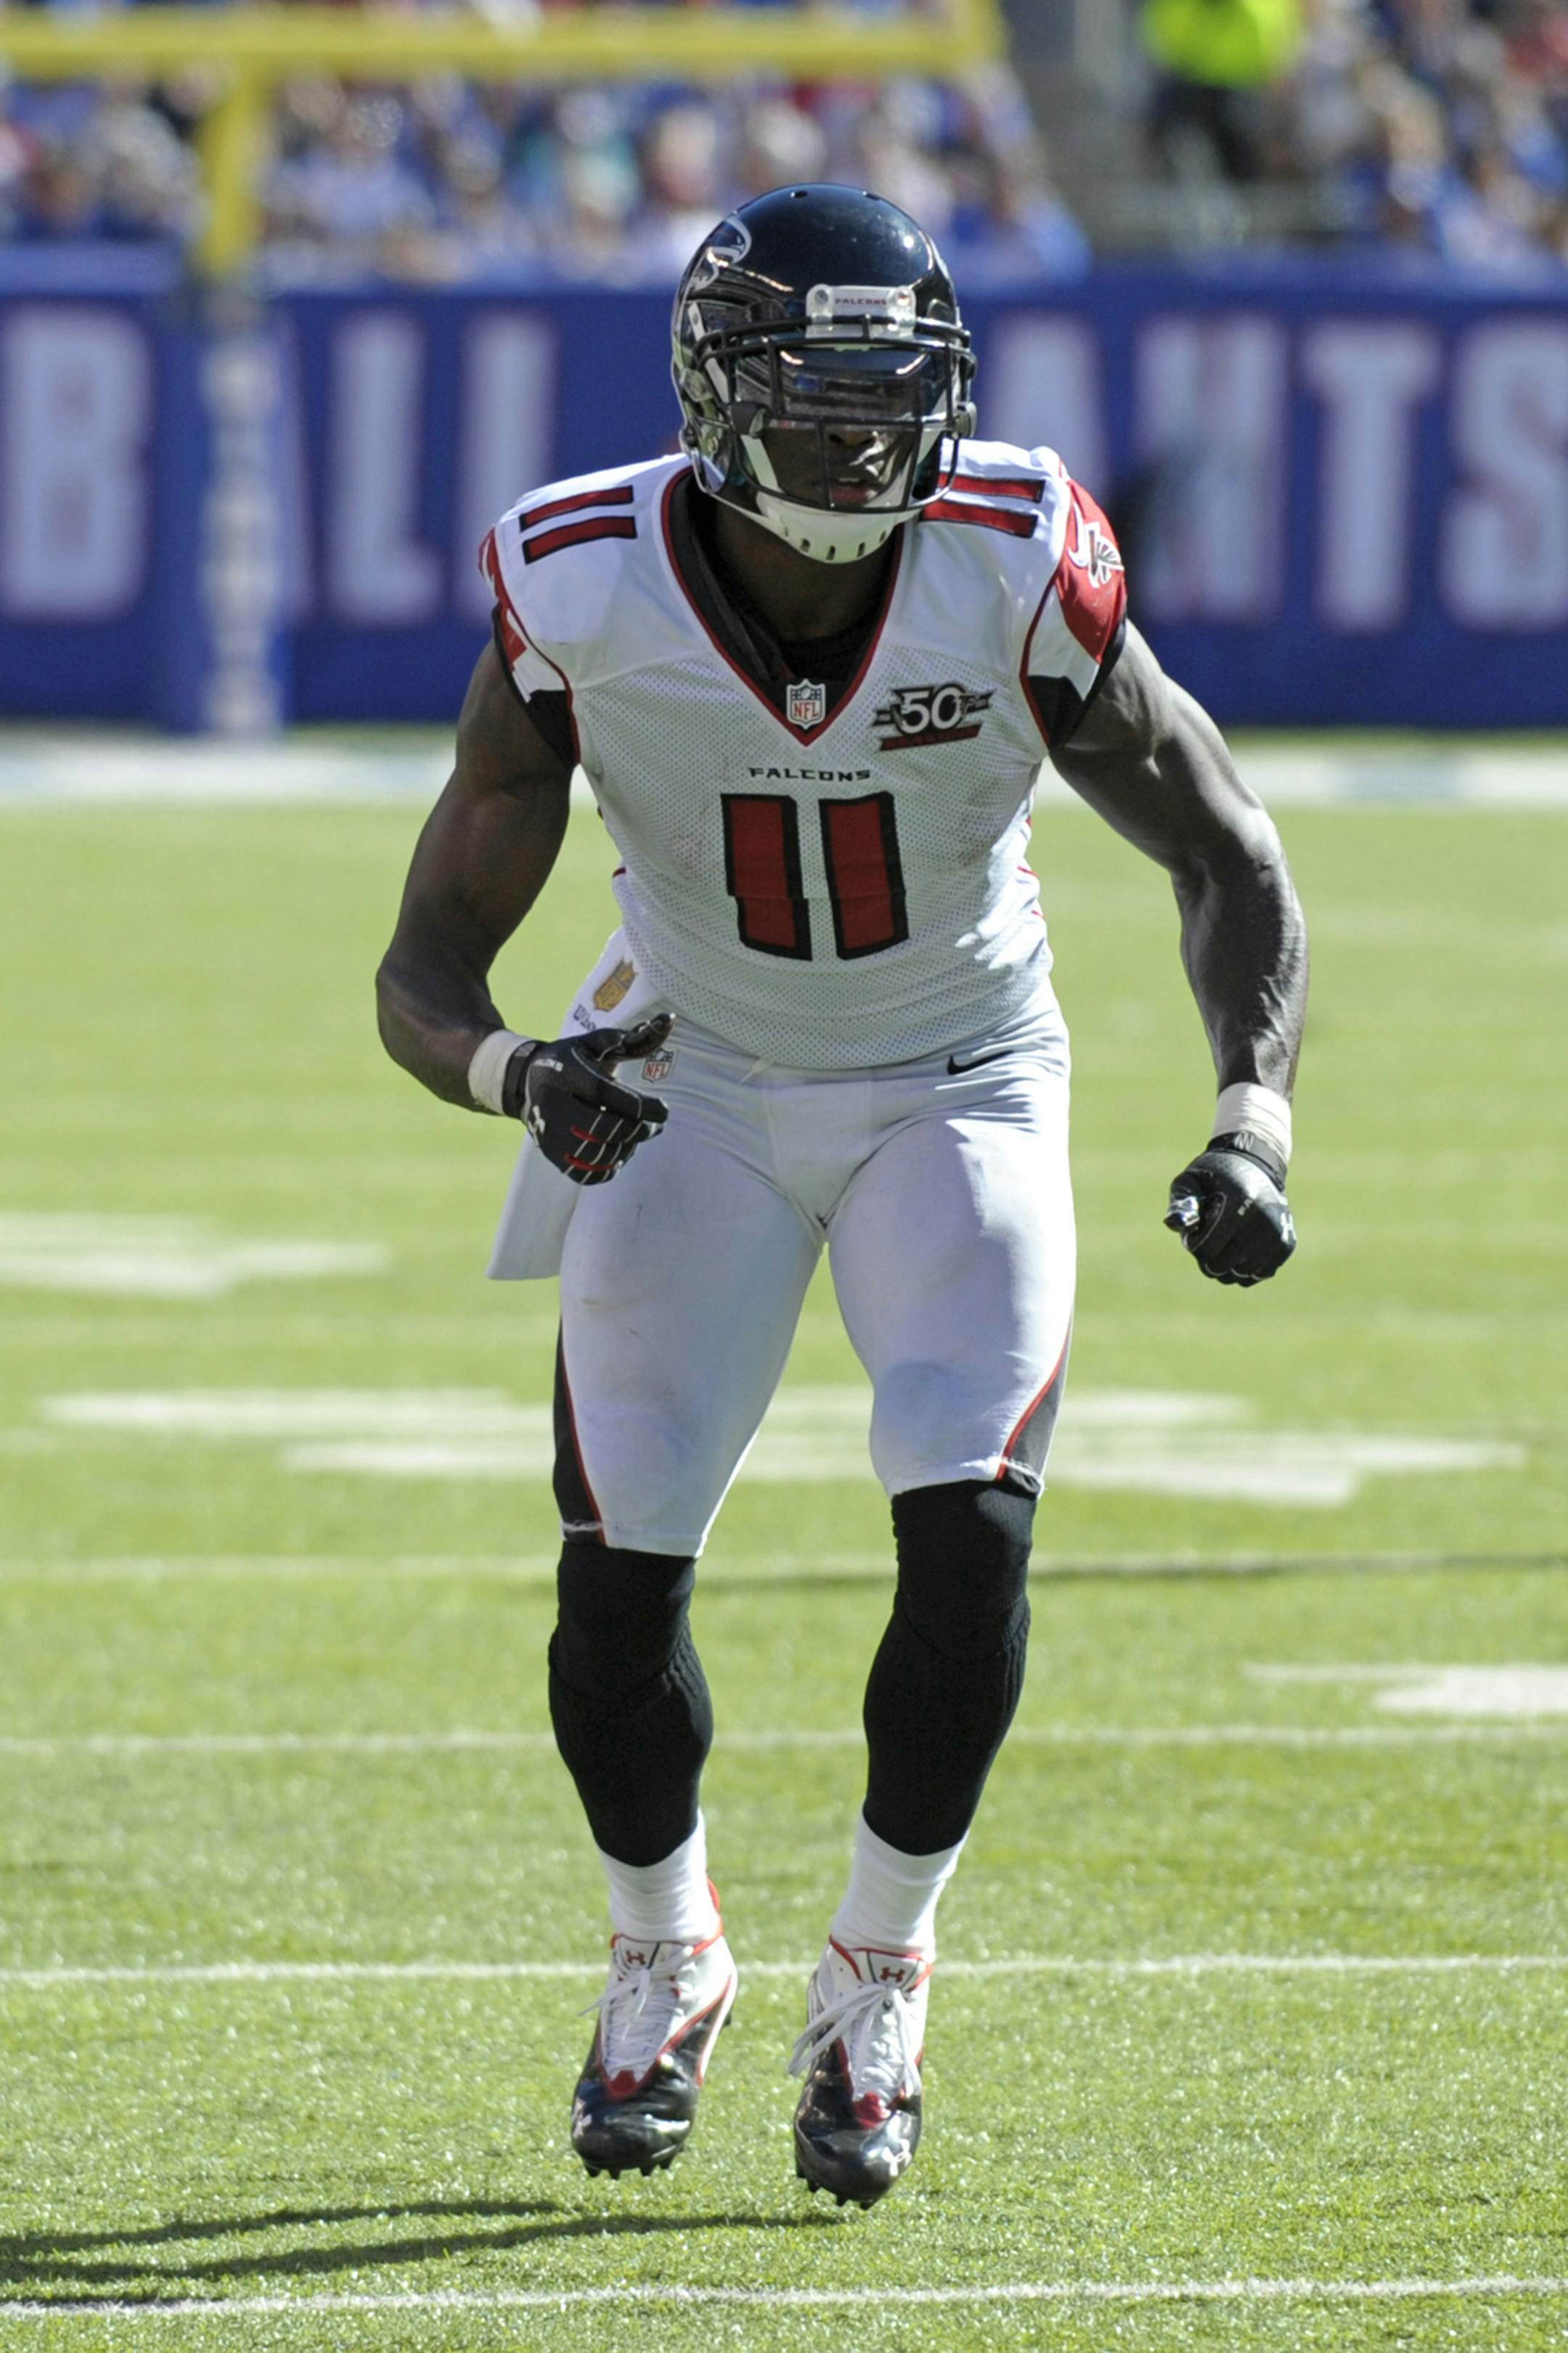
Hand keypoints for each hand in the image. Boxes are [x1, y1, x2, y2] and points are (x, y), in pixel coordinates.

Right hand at [503, 1015, 673, 1185]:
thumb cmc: (571, 1059)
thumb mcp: (596, 1043)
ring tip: (635, 1139)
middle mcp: (554, 1104)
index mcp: (568, 1073)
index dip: (642, 1107)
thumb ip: (633, 1037)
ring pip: (596, 1154)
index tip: (664, 1111)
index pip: (609, 1095)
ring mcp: (548, 1132)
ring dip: (625, 1150)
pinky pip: (583, 1174)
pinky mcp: (549, 1153)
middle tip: (655, 1128)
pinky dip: (607, 1170)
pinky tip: (618, 1155)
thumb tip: (670, 1021)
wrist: (525, 1080)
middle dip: (638, 1131)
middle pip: (603, 1129)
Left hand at [1165, 1136, 1295, 1285]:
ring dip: (1225, 1263)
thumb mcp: (1190, 1181)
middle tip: (1210, 1232)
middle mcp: (1265, 1219)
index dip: (1192, 1242)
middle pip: (1221, 1265)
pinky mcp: (1286, 1244)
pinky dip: (1244, 1267)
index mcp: (1240, 1201)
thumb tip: (1174, 1224)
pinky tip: (1241, 1246)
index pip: (1206, 1248)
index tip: (1197, 1225)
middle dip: (1207, 1255)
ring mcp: (1279, 1233)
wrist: (1255, 1165)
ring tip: (1227, 1236)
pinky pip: (1257, 1274)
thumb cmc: (1215, 1176)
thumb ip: (1181, 1204)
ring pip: (1239, 1275)